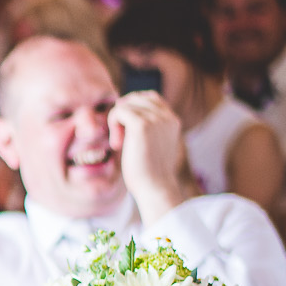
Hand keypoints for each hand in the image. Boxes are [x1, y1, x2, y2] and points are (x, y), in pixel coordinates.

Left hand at [110, 90, 187, 223]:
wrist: (154, 187)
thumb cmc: (148, 172)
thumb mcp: (149, 144)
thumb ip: (144, 126)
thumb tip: (122, 106)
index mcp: (172, 120)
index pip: (150, 97)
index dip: (131, 107)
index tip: (124, 129)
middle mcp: (167, 117)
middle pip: (136, 97)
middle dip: (122, 115)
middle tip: (120, 139)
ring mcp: (156, 119)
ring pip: (126, 104)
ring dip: (116, 122)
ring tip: (119, 144)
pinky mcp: (142, 125)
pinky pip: (119, 111)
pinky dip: (112, 124)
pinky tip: (117, 144)